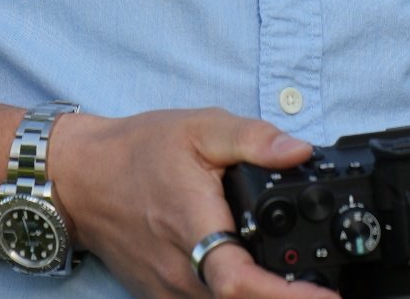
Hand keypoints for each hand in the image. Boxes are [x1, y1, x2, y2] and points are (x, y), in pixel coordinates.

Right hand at [46, 107, 311, 297]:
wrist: (80, 179)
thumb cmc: (137, 152)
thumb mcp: (198, 128)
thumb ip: (252, 138)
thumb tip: (298, 150)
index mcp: (195, 229)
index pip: (241, 283)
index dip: (288, 298)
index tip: (327, 298)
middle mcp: (182, 272)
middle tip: (329, 289)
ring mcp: (171, 291)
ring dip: (262, 298)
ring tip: (299, 284)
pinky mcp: (164, 296)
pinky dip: (236, 297)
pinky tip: (258, 281)